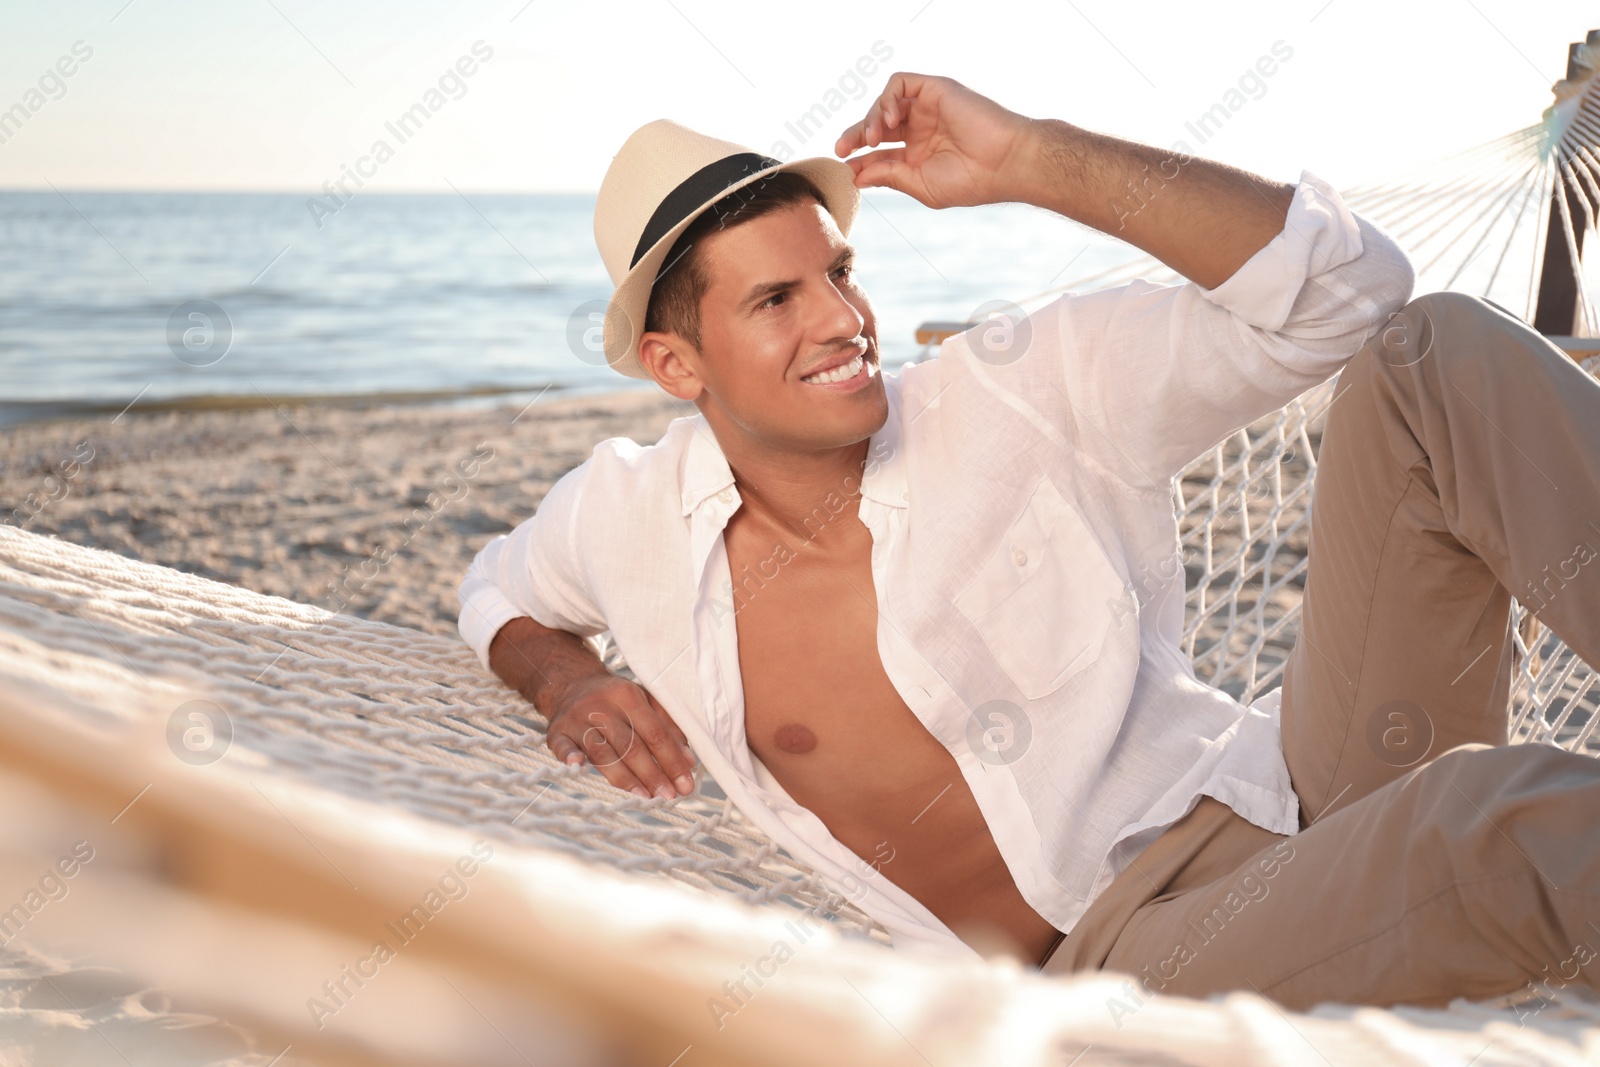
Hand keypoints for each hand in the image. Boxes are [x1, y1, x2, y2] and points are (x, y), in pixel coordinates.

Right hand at [543, 671, 696, 799]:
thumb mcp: (645, 702)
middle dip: (652, 774)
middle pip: (630, 745)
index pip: (655, 733)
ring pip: (602, 752)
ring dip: (623, 777)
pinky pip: (561, 746)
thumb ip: (668, 728)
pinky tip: (577, 767)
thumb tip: (688, 761)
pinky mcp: (557, 731)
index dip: (672, 760)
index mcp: (628, 695)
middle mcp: (601, 705)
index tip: (684, 784)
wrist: (573, 685)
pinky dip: (568, 756)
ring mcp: (576, 719)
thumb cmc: (617, 700)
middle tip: (668, 796)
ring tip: (644, 796)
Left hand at [834, 72, 1034, 208]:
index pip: (879, 152)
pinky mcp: (935, 89)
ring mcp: (927, 108)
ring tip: (873, 139)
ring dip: (871, 120)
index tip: (845, 169)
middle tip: (841, 148)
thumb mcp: (920, 184)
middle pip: (877, 125)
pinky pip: (899, 83)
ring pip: (885, 103)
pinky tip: (890, 120)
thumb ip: (889, 176)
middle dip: (855, 135)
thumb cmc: (970, 181)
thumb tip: (856, 176)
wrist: (1003, 163)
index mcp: (918, 155)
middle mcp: (920, 129)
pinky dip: (887, 98)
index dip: (859, 159)